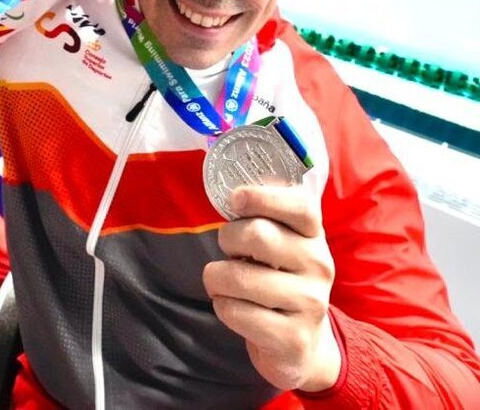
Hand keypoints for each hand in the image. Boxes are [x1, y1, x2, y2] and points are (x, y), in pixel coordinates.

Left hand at [202, 185, 341, 393]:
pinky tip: (234, 307)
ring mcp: (310, 304)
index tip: (235, 200)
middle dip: (227, 240)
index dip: (262, 197)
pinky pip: (234, 312)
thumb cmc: (278, 278)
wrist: (302, 343)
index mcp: (313, 235)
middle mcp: (319, 266)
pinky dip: (222, 306)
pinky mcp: (293, 339)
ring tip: (225, 283)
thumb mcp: (280, 243)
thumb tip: (232, 193)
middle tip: (230, 251)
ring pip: (237, 277)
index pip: (301, 205)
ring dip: (216, 278)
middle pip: (257, 235)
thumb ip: (262, 217)